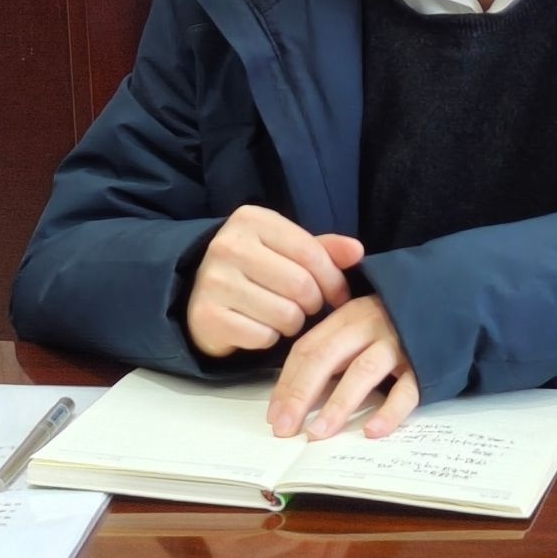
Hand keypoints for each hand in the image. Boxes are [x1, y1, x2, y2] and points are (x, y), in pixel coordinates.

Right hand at [185, 205, 363, 357]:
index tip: (339, 294)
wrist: (198, 293)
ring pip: (285, 314)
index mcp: (251, 220)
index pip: (311, 252)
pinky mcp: (207, 316)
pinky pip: (262, 336)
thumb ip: (322, 249)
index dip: (334, 279)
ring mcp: (214, 281)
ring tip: (283, 315)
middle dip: (313, 303)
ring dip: (293, 323)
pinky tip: (259, 326)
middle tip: (307, 307)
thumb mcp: (285, 249)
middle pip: (301, 286)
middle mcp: (228, 246)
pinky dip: (269, 337)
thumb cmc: (254, 269)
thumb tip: (357, 251)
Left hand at [268, 294, 419, 439]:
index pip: (309, 348)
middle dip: (301, 394)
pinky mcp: (425, 364)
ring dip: (337, 405)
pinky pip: (406, 390)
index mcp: (348, 316)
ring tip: (318, 434)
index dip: (288, 382)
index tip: (274, 415)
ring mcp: (399, 344)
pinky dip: (389, 412)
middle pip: (327, 358)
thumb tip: (294, 396)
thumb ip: (332, 350)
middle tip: (285, 428)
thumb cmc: (395, 323)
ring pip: (363, 372)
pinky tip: (372, 431)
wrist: (448, 303)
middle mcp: (370, 326)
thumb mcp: (360, 324)